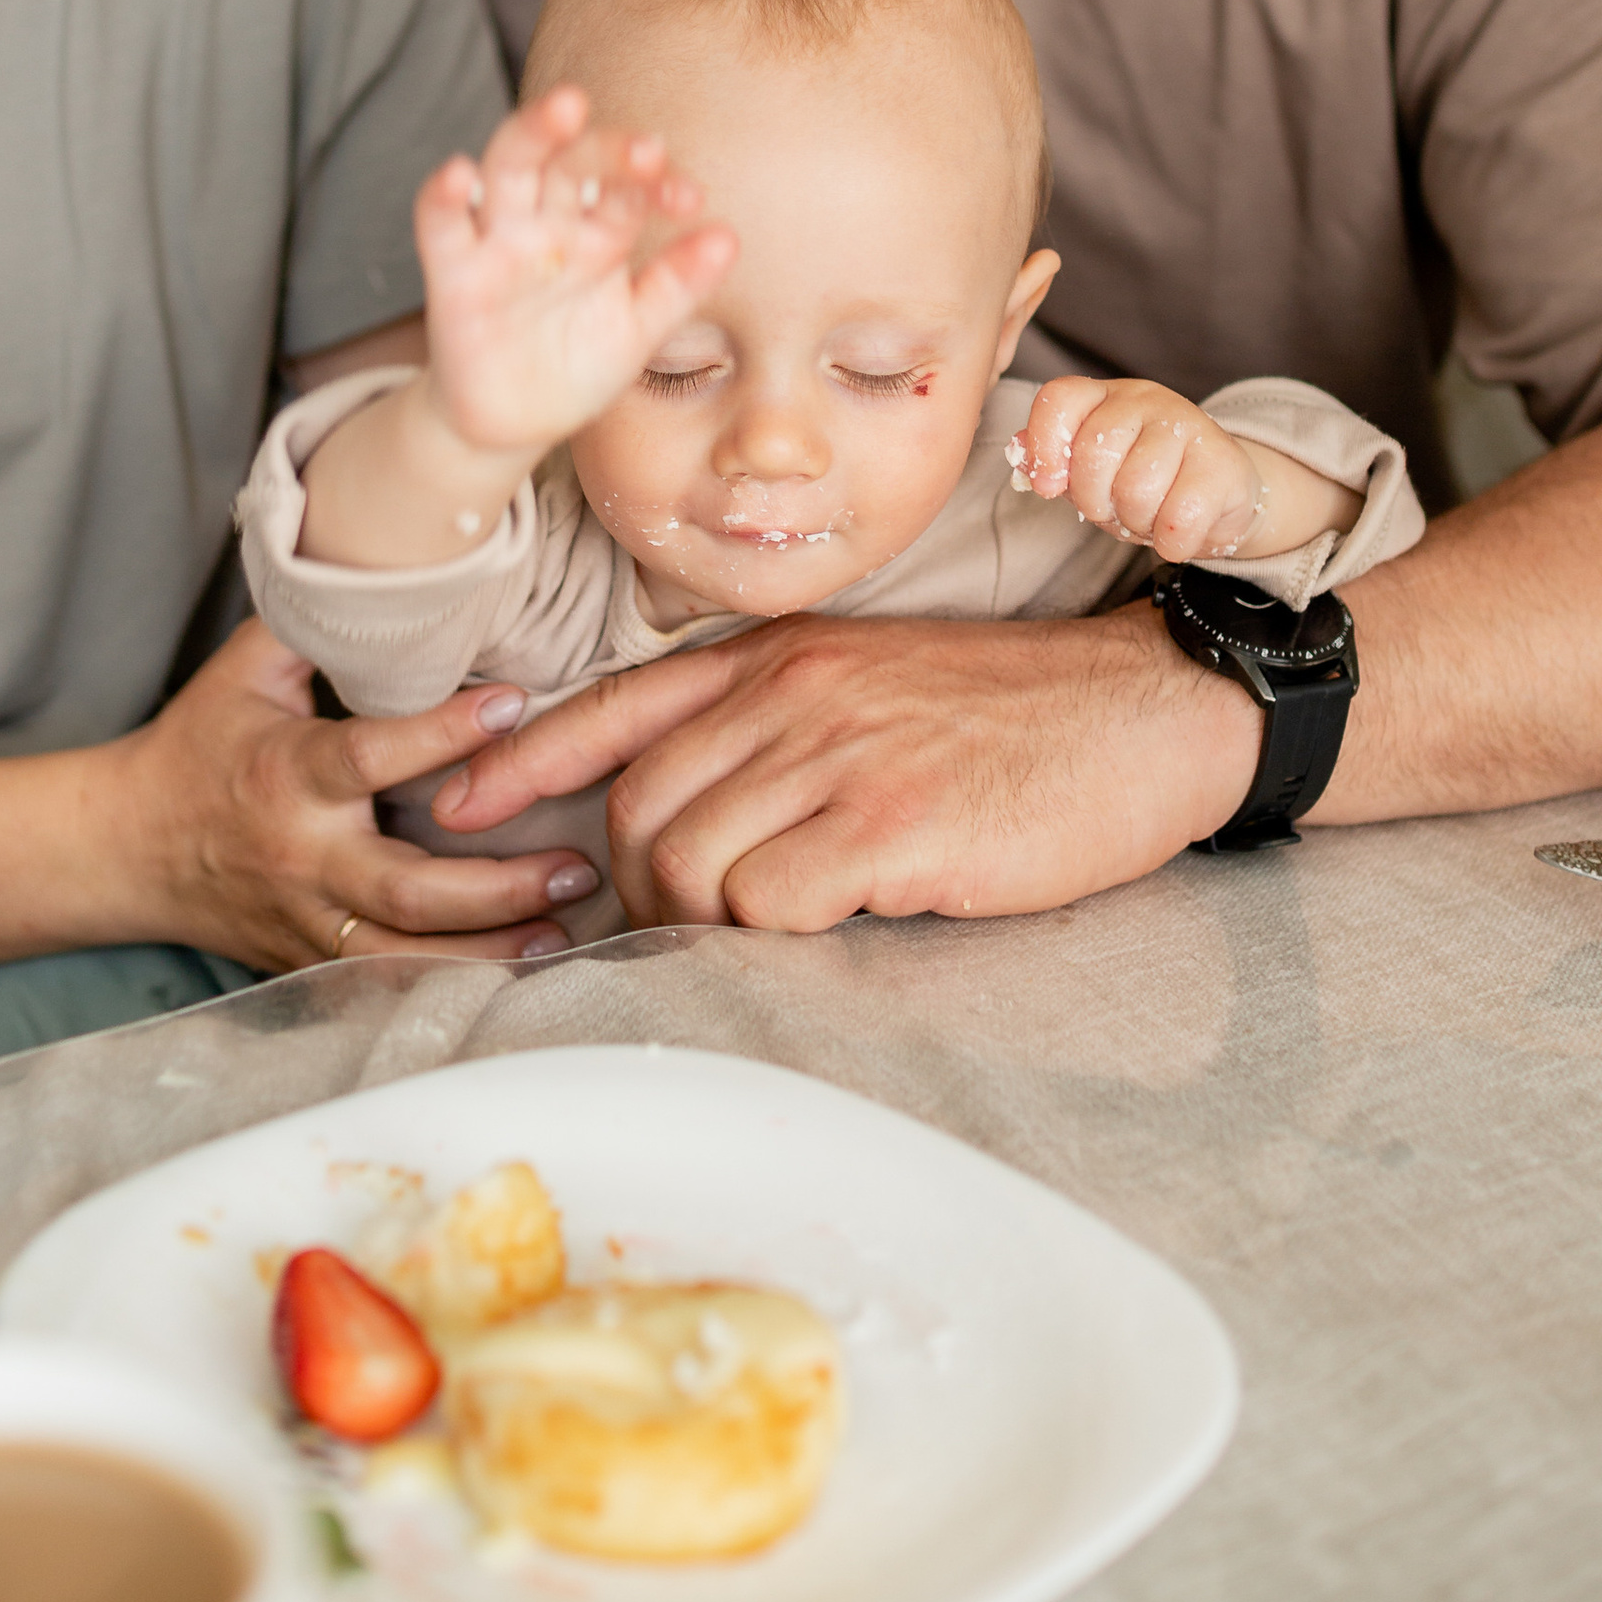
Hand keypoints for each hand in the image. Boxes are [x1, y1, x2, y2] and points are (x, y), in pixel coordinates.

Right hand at [117, 620, 598, 969]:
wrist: (124, 851)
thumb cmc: (199, 745)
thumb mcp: (246, 670)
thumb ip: (321, 624)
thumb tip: (402, 567)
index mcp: (286, 776)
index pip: (372, 756)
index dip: (445, 732)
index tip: (515, 700)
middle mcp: (302, 858)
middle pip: (409, 890)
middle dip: (499, 885)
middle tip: (577, 860)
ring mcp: (307, 920)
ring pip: (407, 956)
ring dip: (490, 950)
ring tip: (564, 928)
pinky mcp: (311, 961)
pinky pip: (387, 984)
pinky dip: (451, 982)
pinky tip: (515, 971)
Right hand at [416, 88, 735, 463]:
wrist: (513, 424)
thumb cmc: (578, 365)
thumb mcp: (637, 330)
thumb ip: (678, 285)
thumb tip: (729, 237)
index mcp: (600, 230)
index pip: (629, 190)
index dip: (658, 186)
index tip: (690, 198)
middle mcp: (550, 221)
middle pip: (573, 163)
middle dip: (606, 148)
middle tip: (646, 148)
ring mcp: (500, 240)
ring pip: (511, 167)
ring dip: (533, 133)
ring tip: (566, 108)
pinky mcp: (452, 272)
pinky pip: (440, 223)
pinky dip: (443, 195)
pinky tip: (459, 174)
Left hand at [426, 612, 1259, 927]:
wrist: (1148, 711)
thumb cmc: (1016, 717)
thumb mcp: (876, 682)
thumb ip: (781, 725)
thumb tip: (696, 811)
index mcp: (783, 655)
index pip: (616, 704)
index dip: (522, 758)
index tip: (454, 804)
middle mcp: (794, 693)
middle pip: (636, 806)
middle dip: (630, 890)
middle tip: (674, 936)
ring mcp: (841, 755)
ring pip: (689, 861)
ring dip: (696, 928)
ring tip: (747, 946)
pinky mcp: (894, 826)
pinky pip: (767, 904)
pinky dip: (768, 942)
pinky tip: (818, 939)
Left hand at [1013, 376, 1268, 560]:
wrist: (1220, 496)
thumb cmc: (1145, 482)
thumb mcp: (1090, 472)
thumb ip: (1053, 460)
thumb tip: (1020, 453)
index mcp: (1103, 397)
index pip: (1059, 400)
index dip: (1045, 446)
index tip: (1051, 487)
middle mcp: (1144, 400)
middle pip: (1094, 455)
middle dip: (1098, 503)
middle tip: (1118, 509)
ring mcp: (1188, 424)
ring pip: (1136, 489)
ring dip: (1138, 523)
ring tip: (1152, 516)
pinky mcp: (1223, 462)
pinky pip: (1179, 517)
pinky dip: (1172, 542)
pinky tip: (1179, 534)